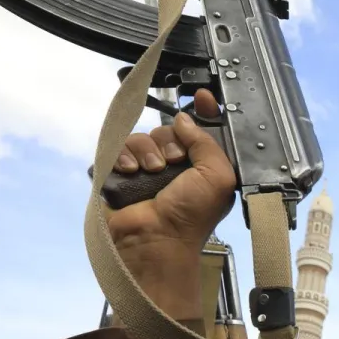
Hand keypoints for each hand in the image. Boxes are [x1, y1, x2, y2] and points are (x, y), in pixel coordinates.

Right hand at [105, 88, 235, 285]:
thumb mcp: (219, 177)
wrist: (155, 241)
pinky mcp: (121, 174)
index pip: (202, 131)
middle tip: (175, 162)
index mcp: (203, 168)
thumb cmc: (191, 215)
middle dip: (172, 141)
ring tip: (153, 172)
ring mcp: (146, 170)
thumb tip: (185, 119)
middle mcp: (175, 167)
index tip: (203, 97)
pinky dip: (125, 157)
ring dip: (148, 151)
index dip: (203, 112)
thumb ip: (208, 142)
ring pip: (143, 137)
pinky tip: (132, 172)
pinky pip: (118, 148)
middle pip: (168, 130)